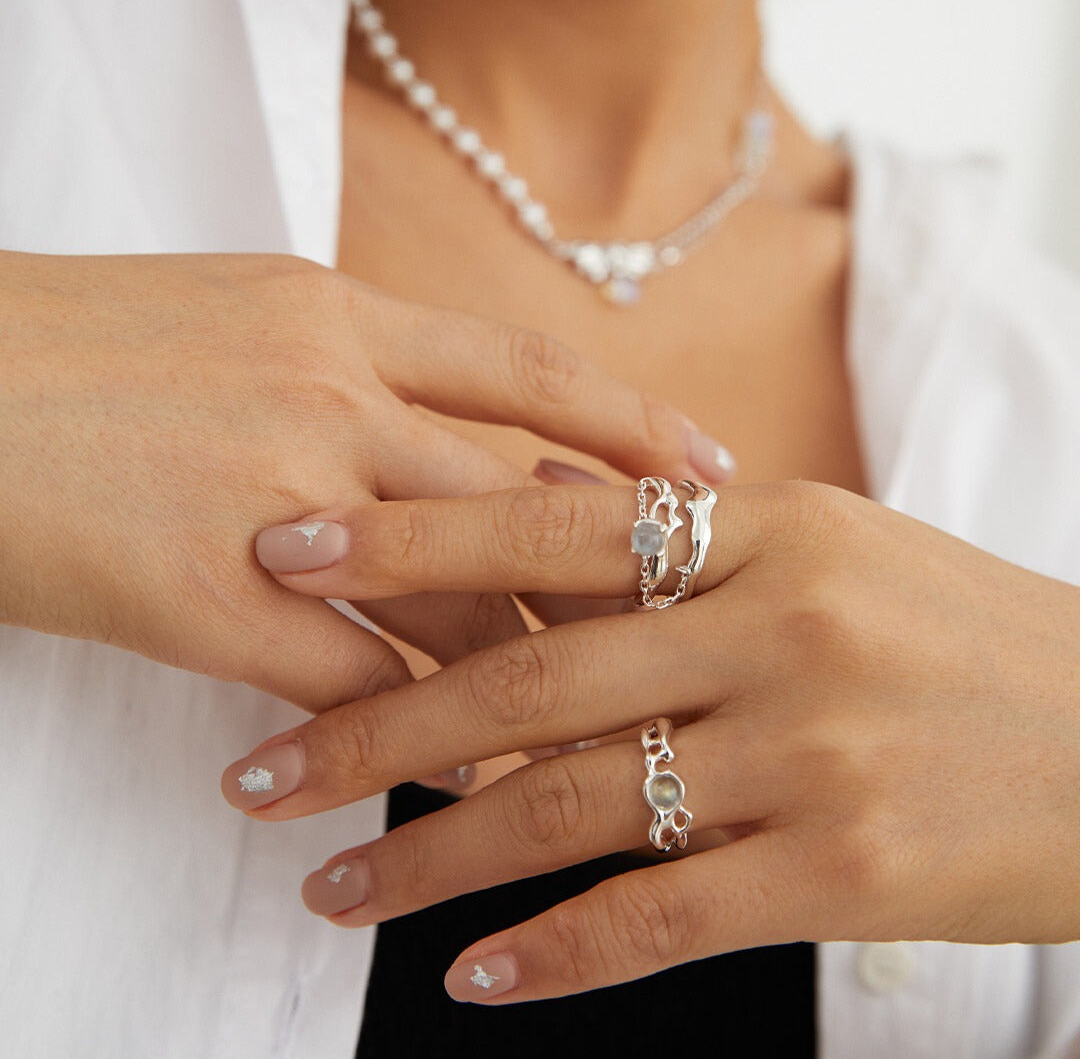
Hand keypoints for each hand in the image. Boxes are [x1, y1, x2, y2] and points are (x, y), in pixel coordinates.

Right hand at [0, 249, 726, 712]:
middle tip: (687, 629)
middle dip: (611, 575)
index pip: (526, 370)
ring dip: (537, 667)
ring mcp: (274, 498)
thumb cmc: (69, 346)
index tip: (714, 467)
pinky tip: (468, 782)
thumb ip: (336, 359)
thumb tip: (426, 422)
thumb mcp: (225, 315)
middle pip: (518, 501)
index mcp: (334, 312)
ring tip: (602, 725)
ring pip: (461, 597)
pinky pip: (365, 687)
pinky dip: (430, 739)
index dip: (632, 423)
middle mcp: (325, 393)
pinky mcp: (206, 601)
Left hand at [220, 478, 1079, 1000]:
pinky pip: (664, 918)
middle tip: (258, 772)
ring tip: (329, 890)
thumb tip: (533, 493)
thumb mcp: (829, 545)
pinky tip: (472, 977)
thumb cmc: (954, 632)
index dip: (404, 539)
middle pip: (531, 678)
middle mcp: (778, 626)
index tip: (282, 558)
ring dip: (434, 858)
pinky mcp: (847, 872)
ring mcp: (813, 751)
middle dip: (373, 727)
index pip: (547, 521)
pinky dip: (558, 955)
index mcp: (766, 526)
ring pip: (576, 809)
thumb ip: (676, 539)